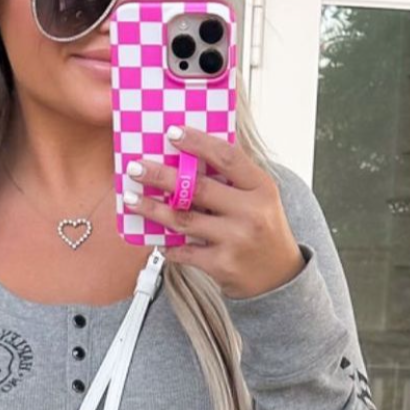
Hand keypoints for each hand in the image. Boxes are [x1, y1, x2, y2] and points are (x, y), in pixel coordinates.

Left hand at [127, 126, 305, 298]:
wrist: (278, 278)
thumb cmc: (263, 230)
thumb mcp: (259, 198)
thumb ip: (232, 178)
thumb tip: (189, 154)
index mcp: (261, 187)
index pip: (226, 157)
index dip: (197, 142)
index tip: (171, 132)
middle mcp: (250, 212)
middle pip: (197, 188)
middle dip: (161, 176)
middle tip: (135, 168)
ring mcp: (235, 240)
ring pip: (183, 220)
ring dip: (152, 209)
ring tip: (130, 199)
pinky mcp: (222, 265)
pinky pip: (184, 250)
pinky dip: (167, 243)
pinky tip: (154, 237)